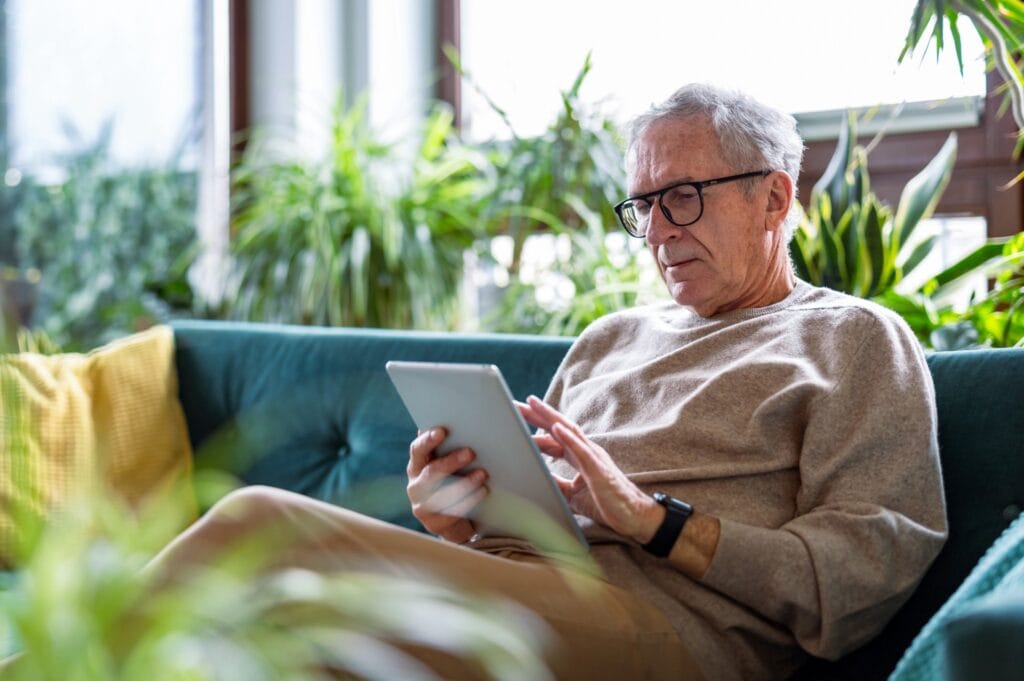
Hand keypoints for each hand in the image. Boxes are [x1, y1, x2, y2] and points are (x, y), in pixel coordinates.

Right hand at [406, 428, 488, 542]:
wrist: (458, 521)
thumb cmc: (457, 482)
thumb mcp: (453, 466)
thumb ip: (454, 448)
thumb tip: (472, 425)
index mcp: (418, 465)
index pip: (418, 449)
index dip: (428, 440)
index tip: (443, 430)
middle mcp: (416, 484)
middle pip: (430, 472)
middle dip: (450, 461)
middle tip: (471, 452)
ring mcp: (422, 506)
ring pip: (441, 494)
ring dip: (463, 483)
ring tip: (483, 474)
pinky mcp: (433, 523)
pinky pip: (451, 512)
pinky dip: (469, 500)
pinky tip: (483, 491)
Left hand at [516, 397, 661, 543]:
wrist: (633, 516)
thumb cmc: (607, 503)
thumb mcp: (572, 494)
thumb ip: (556, 483)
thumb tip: (537, 478)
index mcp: (579, 455)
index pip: (553, 436)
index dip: (535, 426)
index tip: (515, 417)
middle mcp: (585, 450)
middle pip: (558, 427)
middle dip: (536, 414)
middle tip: (515, 403)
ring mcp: (593, 456)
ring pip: (569, 431)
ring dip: (550, 417)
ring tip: (532, 404)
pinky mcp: (599, 469)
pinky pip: (582, 450)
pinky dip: (568, 438)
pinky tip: (555, 428)